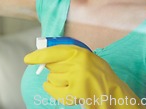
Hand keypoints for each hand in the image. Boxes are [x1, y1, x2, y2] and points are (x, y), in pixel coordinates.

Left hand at [24, 45, 145, 108]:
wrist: (116, 93)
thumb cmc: (101, 75)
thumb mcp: (88, 58)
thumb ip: (71, 55)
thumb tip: (46, 58)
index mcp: (80, 52)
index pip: (53, 51)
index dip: (38, 55)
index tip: (28, 59)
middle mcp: (78, 63)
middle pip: (51, 66)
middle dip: (53, 70)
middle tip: (67, 73)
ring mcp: (78, 78)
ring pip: (52, 78)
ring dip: (56, 81)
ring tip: (71, 82)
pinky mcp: (78, 92)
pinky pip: (56, 91)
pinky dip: (53, 90)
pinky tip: (58, 90)